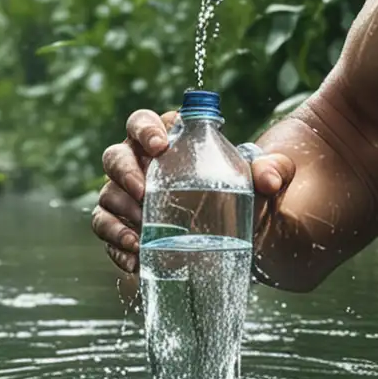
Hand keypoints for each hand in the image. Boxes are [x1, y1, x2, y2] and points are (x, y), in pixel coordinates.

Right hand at [92, 106, 295, 273]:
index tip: (160, 146)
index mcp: (166, 139)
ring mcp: (127, 195)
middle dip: (125, 173)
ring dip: (120, 213)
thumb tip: (269, 179)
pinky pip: (106, 230)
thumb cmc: (241, 190)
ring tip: (142, 234)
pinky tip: (136, 257)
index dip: (145, 129)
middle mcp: (140, 163)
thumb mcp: (260, 178)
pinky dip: (117, 242)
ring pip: (107, 195)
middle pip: (115, 157)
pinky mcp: (124, 225)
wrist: (238, 229)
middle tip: (144, 193)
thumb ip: (271, 169)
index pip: (141, 122)